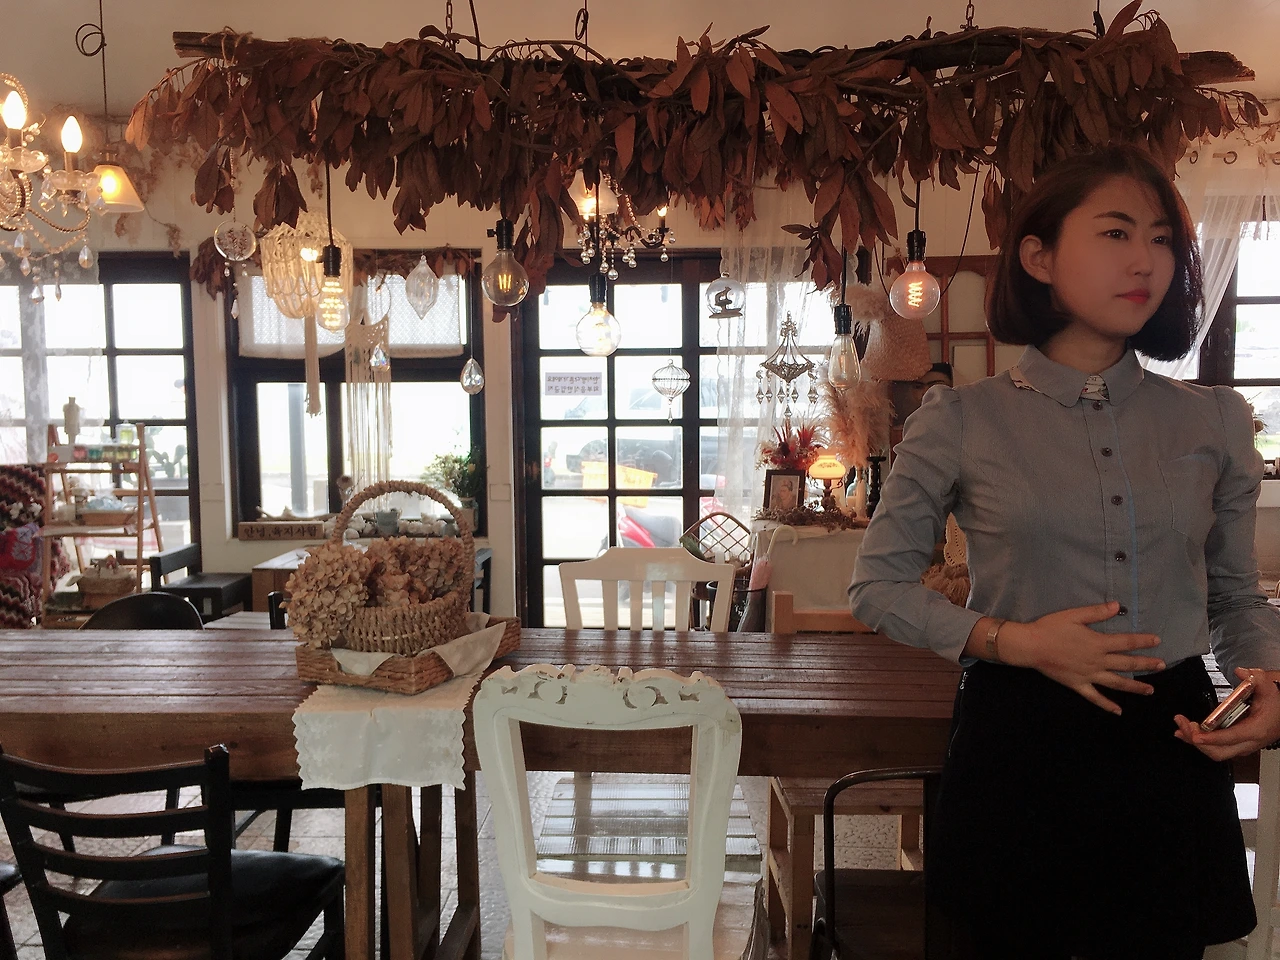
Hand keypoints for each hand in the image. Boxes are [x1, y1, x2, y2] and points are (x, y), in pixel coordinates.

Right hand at [996, 601, 1164, 714]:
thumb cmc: (1051, 628)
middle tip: (1161, 666)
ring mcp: (1089, 675)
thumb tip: (1117, 606)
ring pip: (1117, 683)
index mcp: (1098, 643)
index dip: (1143, 641)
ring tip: (1150, 690)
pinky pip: (1095, 697)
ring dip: (1135, 687)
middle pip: (1126, 664)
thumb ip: (1096, 612)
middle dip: (1146, 664)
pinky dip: (1107, 705)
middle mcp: (1098, 661)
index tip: (1157, 641)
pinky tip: (1118, 711)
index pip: (1126, 642)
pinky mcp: (1078, 685)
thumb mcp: (1074, 615)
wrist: (1031, 646)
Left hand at [1173, 668, 1279, 760]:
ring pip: (1217, 752)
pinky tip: (1188, 733)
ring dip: (1196, 742)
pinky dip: (1202, 742)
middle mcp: (1249, 742)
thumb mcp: (1267, 685)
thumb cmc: (1276, 699)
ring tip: (1181, 728)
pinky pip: (1218, 747)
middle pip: (1219, 752)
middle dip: (1197, 741)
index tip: (1195, 735)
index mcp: (1256, 730)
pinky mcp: (1238, 743)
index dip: (1211, 738)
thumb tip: (1241, 672)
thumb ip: (1255, 677)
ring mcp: (1243, 745)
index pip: (1231, 738)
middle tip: (1183, 725)